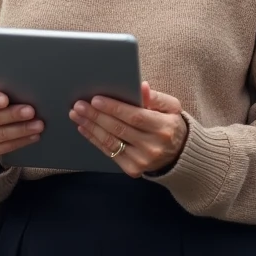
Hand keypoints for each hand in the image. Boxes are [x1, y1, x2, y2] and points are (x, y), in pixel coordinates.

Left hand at [69, 81, 188, 177]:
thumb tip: (142, 86)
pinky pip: (109, 152)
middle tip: (79, 105)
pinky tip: (84, 128)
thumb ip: (155, 97)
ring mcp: (142, 161)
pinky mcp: (133, 169)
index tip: (96, 99)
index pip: (135, 117)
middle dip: (96, 116)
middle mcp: (153, 146)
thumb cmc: (170, 124)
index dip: (114, 108)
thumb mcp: (171, 107)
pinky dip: (94, 139)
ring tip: (77, 114)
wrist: (178, 154)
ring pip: (111, 142)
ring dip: (91, 127)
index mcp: (164, 127)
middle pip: (119, 129)